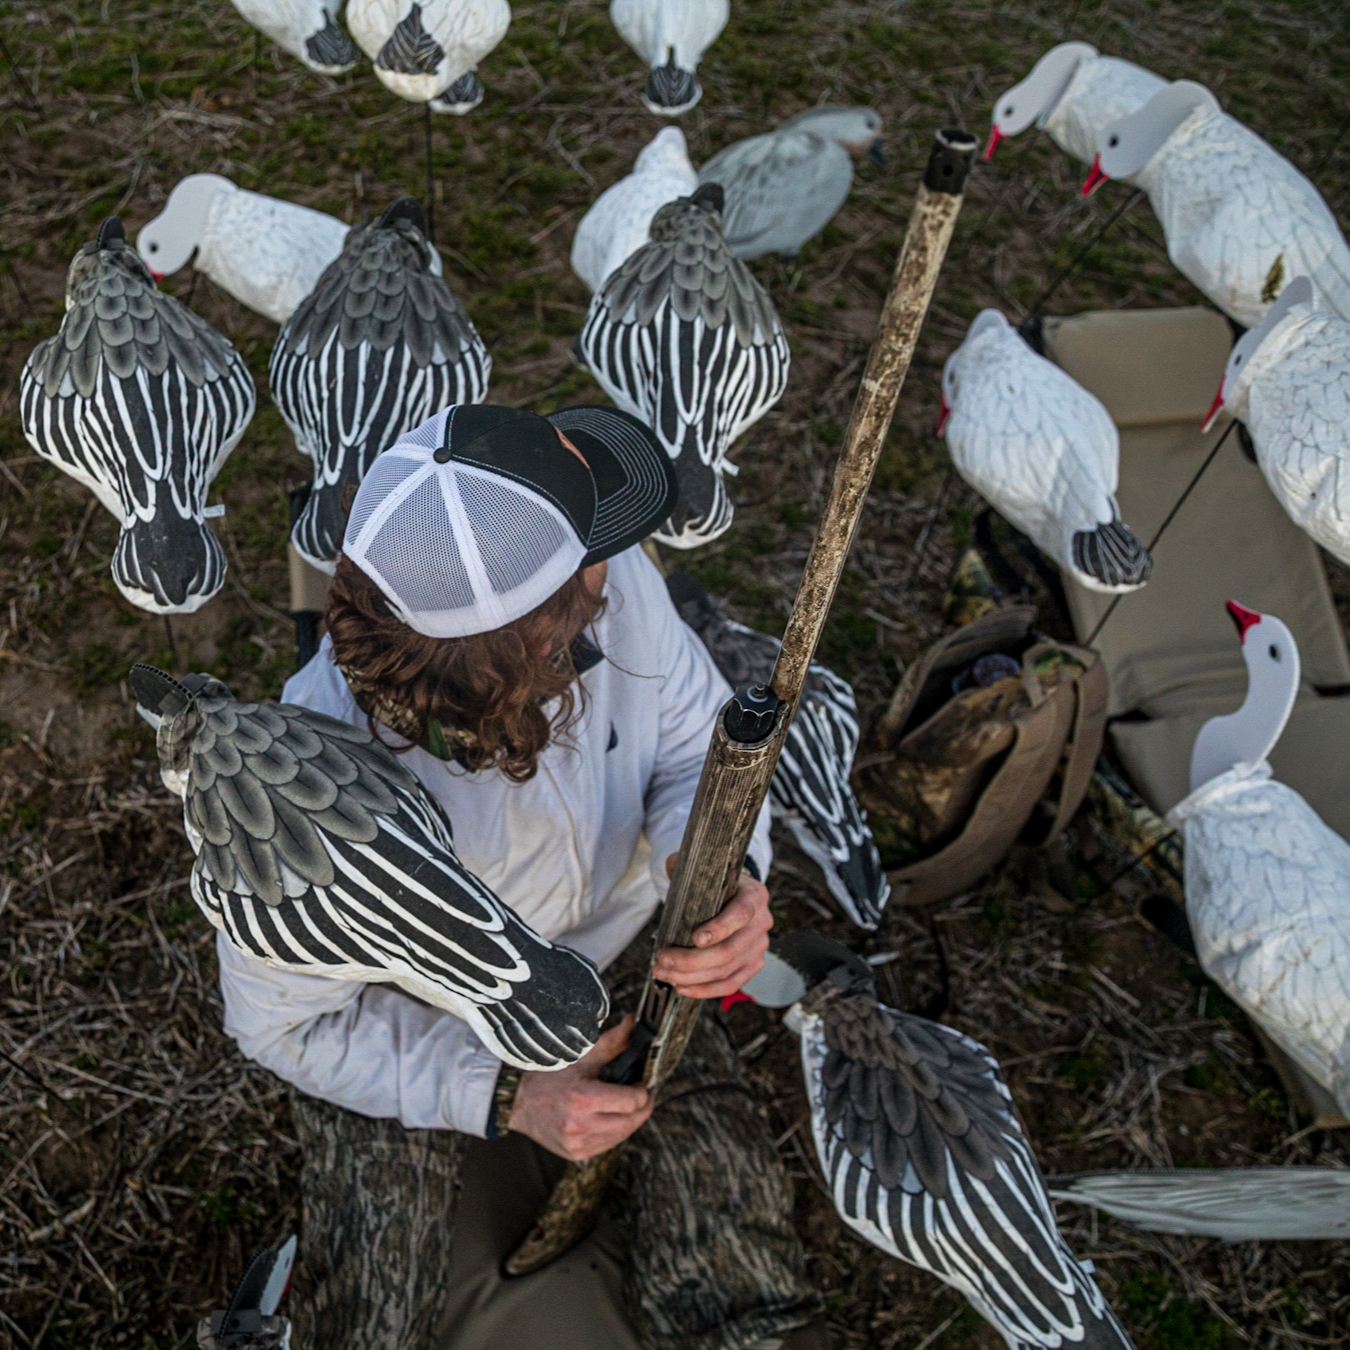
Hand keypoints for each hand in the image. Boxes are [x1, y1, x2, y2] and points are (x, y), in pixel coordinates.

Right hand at [509, 1015, 652, 1161]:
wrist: (518, 1102)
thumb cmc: (549, 1076)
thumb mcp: (580, 1057)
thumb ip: (611, 1042)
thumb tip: (632, 1023)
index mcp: (582, 1098)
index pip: (632, 1101)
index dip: (643, 1091)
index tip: (641, 1082)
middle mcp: (580, 1125)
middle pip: (631, 1121)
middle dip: (641, 1107)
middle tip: (640, 1093)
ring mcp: (577, 1144)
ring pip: (622, 1136)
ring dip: (630, 1120)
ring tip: (624, 1104)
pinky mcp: (575, 1154)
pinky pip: (607, 1145)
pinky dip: (614, 1132)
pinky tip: (609, 1118)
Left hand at [652, 854, 772, 999]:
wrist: (733, 898)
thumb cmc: (715, 885)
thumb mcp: (704, 871)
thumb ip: (686, 866)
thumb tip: (672, 862)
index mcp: (755, 894)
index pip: (741, 913)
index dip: (719, 928)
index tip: (694, 938)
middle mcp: (762, 922)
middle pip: (729, 950)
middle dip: (691, 960)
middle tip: (662, 959)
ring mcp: (759, 947)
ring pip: (726, 970)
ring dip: (691, 976)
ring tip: (663, 972)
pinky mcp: (753, 965)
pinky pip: (730, 984)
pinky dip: (705, 990)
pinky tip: (683, 988)